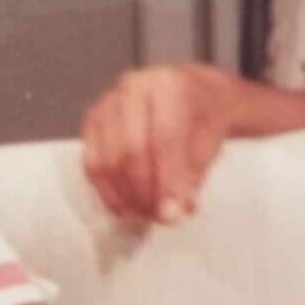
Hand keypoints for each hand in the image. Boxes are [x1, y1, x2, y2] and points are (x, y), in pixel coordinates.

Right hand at [78, 65, 246, 225]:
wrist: (189, 91)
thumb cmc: (204, 115)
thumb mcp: (212, 139)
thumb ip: (194, 174)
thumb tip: (176, 210)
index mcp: (169, 85)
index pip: (164, 137)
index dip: (168, 180)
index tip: (173, 215)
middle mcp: (133, 88)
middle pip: (130, 149)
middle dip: (144, 192)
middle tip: (160, 218)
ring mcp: (108, 102)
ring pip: (106, 159)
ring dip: (124, 196)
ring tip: (146, 216)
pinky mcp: (93, 120)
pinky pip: (92, 163)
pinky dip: (108, 191)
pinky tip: (127, 207)